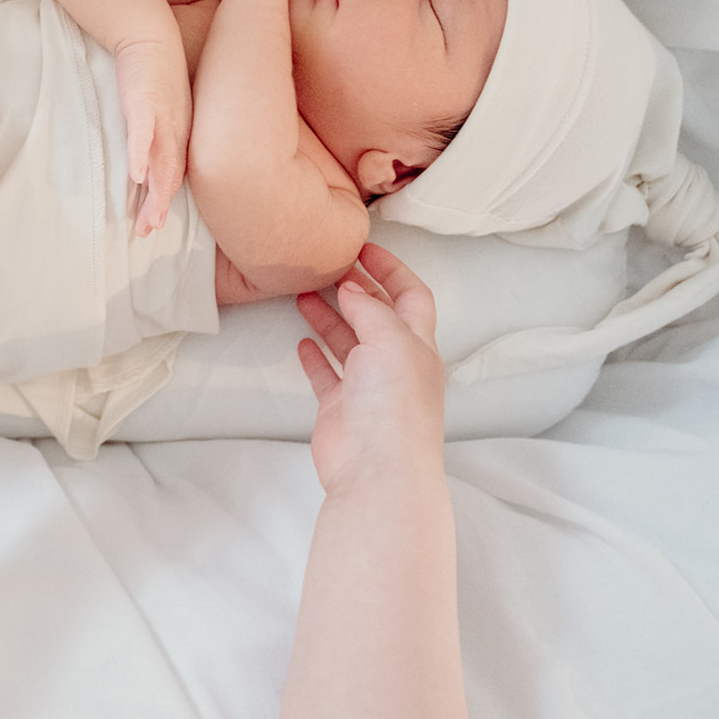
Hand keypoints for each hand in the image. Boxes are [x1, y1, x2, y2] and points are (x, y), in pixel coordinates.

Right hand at [113, 37, 190, 236]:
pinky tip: (136, 173)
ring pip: (161, 159)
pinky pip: (144, 130)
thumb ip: (152, 133)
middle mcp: (174, 127)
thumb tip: (142, 162)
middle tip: (148, 231)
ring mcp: (162, 115)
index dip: (163, 201)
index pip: (173, 173)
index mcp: (178, 132)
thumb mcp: (157, 106)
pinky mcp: (146, 98)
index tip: (153, 226)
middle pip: (169, 174)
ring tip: (151, 216)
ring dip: (156, 190)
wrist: (148, 31)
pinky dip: (141, 153)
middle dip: (159, 205)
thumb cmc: (151, 71)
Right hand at [294, 242, 446, 493]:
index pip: (411, 295)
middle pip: (377, 315)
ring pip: (348, 341)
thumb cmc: (394, 405)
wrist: (378, 469)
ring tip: (304, 293)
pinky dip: (315, 356)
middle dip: (355, 288)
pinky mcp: (340, 408)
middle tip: (327, 265)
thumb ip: (369, 308)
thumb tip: (350, 287)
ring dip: (329, 316)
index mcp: (418, 345)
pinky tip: (301, 341)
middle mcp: (396, 363)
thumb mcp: (390, 339)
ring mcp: (367, 387)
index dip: (391, 270)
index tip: (363, 248)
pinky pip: (327, 374)